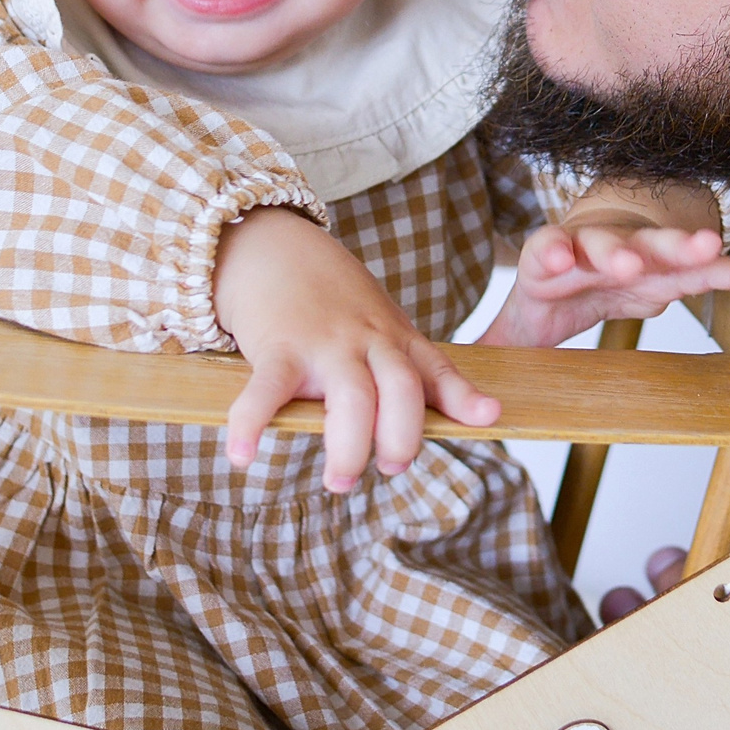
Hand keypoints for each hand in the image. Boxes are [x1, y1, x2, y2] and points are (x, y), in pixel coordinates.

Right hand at [214, 206, 500, 489]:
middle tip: (393, 469)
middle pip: (400, 388)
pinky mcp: (278, 348)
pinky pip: (267, 390)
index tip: (487, 417)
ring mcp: (324, 344)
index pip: (437, 369)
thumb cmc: (333, 302)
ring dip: (349, 444)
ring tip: (340, 481)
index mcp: (395, 339)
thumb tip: (448, 424)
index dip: (463, 396)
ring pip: (350, 397)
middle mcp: (367, 341)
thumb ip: (409, 370)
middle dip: (402, 435)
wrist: (276, 248)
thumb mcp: (381, 325)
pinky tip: (242, 455)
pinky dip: (253, 424)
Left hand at [476, 218, 729, 347]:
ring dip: (681, 244)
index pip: (545, 252)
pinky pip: (704, 266)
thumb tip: (447, 389)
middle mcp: (595, 247)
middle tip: (625, 259)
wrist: (596, 243)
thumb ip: (494, 347)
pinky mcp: (674, 263)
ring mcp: (639, 250)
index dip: (548, 255)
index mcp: (550, 259)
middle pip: (604, 244)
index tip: (552, 261)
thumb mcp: (523, 319)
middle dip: (615, 250)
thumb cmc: (557, 285)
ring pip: (658, 245)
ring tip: (709, 242)